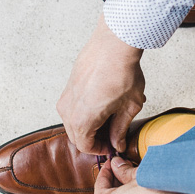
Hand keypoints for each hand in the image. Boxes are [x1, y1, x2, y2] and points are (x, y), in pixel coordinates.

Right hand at [57, 15, 144, 153]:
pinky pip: (72, 108)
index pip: (86, 146)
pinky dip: (84, 113)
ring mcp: (65, 97)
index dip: (101, 149)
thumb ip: (120, 129)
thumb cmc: (122, 72)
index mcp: (83, 120)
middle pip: (77, 136)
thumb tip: (117, 144)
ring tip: (110, 118)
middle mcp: (68, 110)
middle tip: (113, 134)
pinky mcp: (67, 87)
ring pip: (73, 123)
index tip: (113, 145)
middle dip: (95, 139)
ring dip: (89, 126)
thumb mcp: (129, 106)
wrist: (113, 44)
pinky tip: (102, 105)